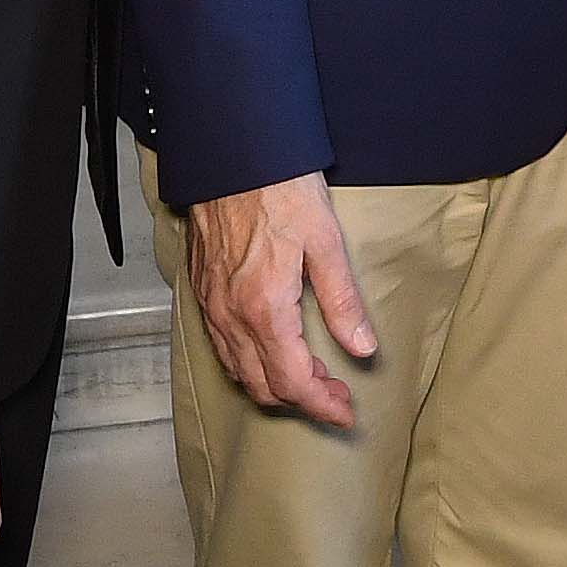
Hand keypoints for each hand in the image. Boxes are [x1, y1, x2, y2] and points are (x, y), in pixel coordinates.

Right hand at [187, 171, 376, 429]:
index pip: (293, 381)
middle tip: (337, 393)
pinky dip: (249, 364)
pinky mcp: (203, 292)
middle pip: (264, 386)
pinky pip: (222, 348)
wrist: (232, 154)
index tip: (346, 412)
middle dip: (302, 400)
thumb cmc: (279, 189)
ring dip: (275, 384)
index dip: (322, 405)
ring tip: (311, 376)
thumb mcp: (325, 242)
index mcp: (264, 309)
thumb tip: (363, 348)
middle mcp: (231, 316)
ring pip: (239, 372)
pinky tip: (272, 352)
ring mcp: (212, 306)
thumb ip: (343, 302)